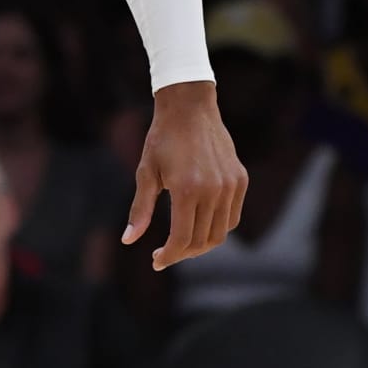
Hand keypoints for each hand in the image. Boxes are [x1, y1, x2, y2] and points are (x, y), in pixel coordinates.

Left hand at [124, 79, 247, 271]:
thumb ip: (140, 210)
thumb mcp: (145, 173)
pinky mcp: (240, 180)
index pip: (182, 240)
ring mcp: (230, 185)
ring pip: (220, 233)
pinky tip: (199, 224)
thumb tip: (128, 240)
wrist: (190, 107)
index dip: (169, 256)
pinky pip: (232, 217)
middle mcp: (213, 190)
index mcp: (186, 189)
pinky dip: (217, 228)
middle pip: (201, 241)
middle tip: (165, 252)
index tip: (156, 261)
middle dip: (182, 253)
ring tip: (181, 241)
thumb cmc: (162, 139)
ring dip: (200, 244)